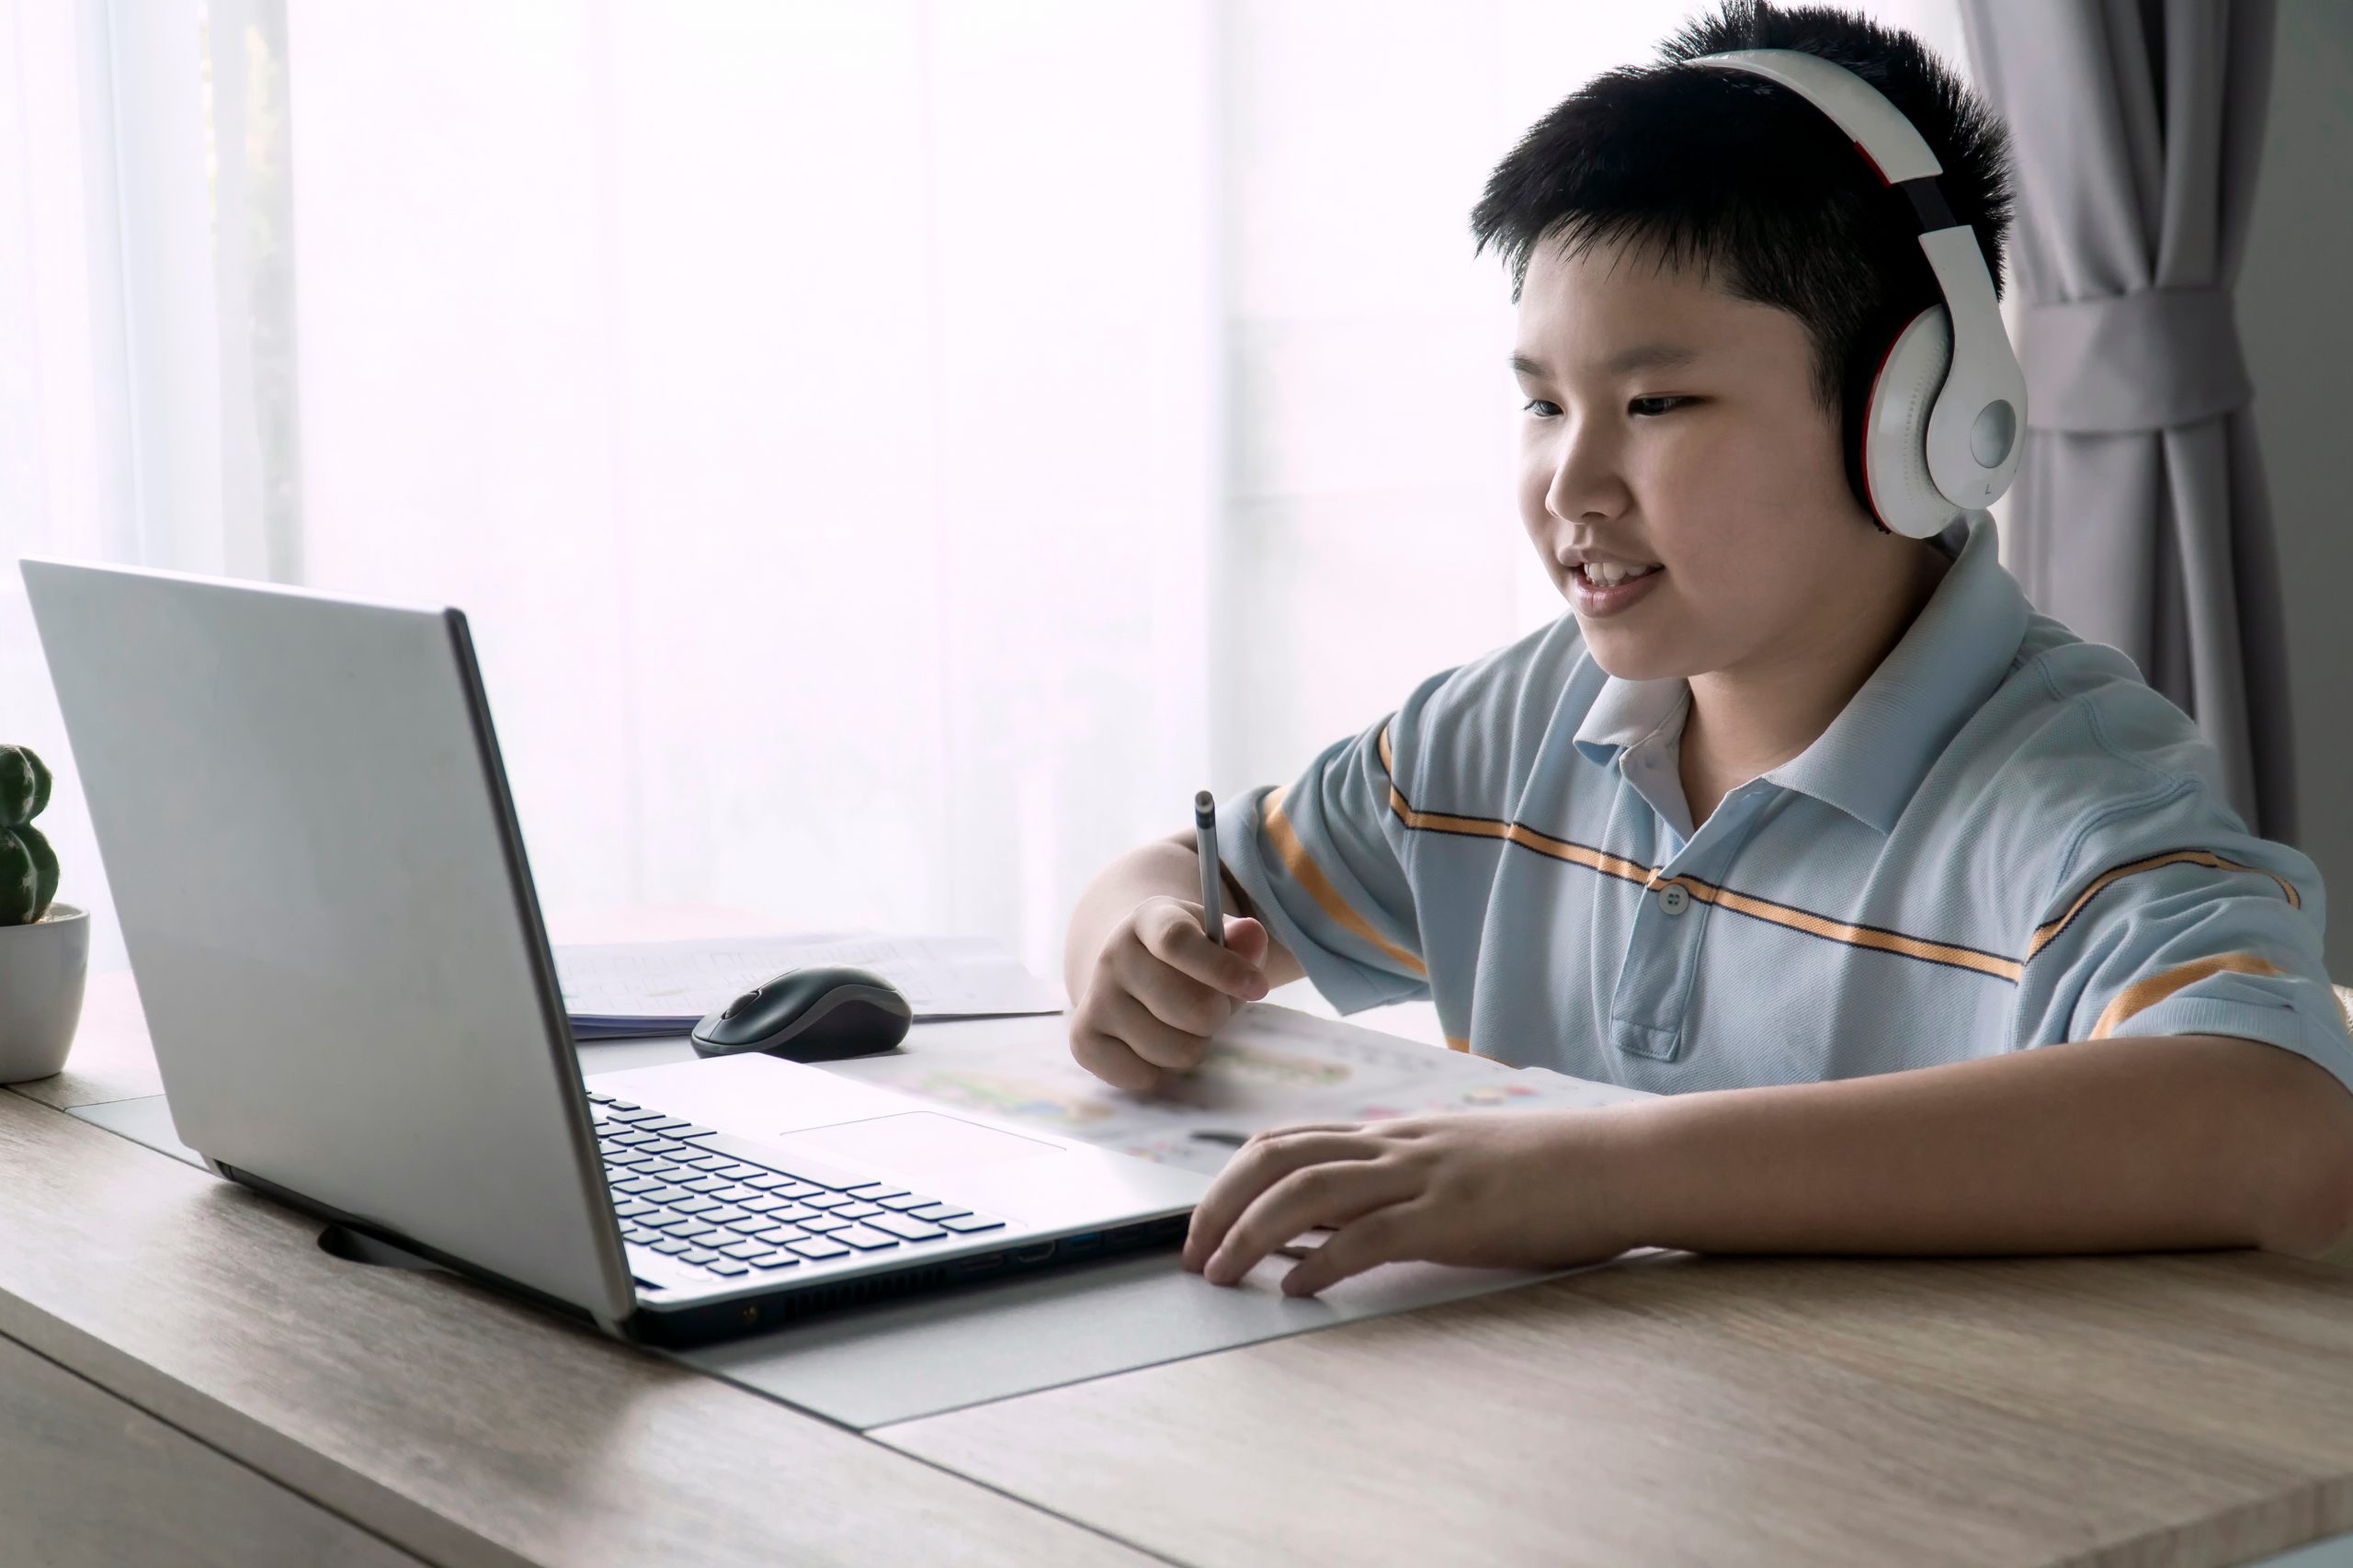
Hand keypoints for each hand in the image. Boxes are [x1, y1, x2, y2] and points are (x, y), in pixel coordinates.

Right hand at [1069, 898, 1272, 1091]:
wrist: (1132, 973)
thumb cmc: (1189, 960)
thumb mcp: (1216, 939)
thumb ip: (1241, 941)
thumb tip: (1252, 936)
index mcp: (1148, 919)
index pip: (1177, 941)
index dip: (1223, 969)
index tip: (1258, 988)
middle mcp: (1113, 955)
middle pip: (1185, 1005)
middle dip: (1216, 1016)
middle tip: (1213, 1009)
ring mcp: (1094, 997)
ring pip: (1171, 1049)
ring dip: (1191, 1046)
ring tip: (1183, 1027)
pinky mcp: (1083, 1038)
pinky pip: (1140, 1076)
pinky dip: (1159, 1072)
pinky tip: (1154, 1045)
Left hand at [1181, 1110, 1638, 1295]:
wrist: (1624, 1163)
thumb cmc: (1555, 1173)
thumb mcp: (1466, 1166)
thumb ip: (1408, 1184)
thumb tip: (1350, 1220)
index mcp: (1399, 1137)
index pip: (1293, 1141)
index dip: (1237, 1178)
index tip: (1207, 1220)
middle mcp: (1399, 1147)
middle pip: (1280, 1157)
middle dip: (1222, 1202)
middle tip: (1193, 1252)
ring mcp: (1425, 1177)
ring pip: (1309, 1190)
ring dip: (1252, 1233)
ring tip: (1223, 1273)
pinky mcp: (1455, 1216)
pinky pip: (1370, 1235)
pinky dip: (1322, 1261)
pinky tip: (1296, 1288)